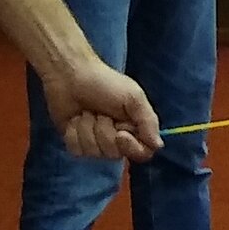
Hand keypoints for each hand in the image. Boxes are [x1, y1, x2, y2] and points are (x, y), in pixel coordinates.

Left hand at [38, 55, 161, 166]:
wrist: (70, 75)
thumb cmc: (105, 82)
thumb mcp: (133, 97)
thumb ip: (148, 121)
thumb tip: (158, 145)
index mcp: (134, 128)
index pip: (142, 153)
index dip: (131, 148)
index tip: (120, 134)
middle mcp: (117, 139)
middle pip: (114, 154)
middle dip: (104, 130)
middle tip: (100, 112)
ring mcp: (95, 142)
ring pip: (94, 153)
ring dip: (87, 129)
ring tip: (86, 112)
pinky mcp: (76, 142)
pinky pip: (77, 150)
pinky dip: (74, 132)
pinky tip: (74, 118)